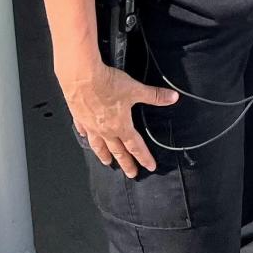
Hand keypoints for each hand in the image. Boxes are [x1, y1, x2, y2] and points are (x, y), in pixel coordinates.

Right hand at [61, 62, 178, 177]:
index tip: (149, 167)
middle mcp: (105, 130)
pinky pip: (84, 130)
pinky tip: (86, 137)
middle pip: (118, 151)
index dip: (144, 157)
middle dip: (126, 164)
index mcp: (120, 125)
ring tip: (107, 162)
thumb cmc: (108, 84)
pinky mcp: (79, 117)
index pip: (135, 146)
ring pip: (98, 145)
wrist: (82, 78)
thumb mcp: (136, 89)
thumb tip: (173, 97)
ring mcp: (90, 126)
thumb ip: (154, 95)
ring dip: (104, 155)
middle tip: (131, 174)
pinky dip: (86, 136)